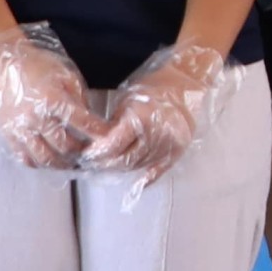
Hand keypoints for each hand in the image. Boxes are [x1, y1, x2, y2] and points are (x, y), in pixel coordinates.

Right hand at [0, 27, 98, 171]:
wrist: (3, 62)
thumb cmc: (37, 65)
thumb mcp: (65, 74)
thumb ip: (79, 97)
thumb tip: (89, 119)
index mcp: (53, 99)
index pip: (83, 123)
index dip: (98, 133)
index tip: (108, 139)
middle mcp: (37, 117)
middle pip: (65, 145)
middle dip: (80, 151)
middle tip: (88, 152)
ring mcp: (20, 128)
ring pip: (45, 157)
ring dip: (61, 163)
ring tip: (70, 161)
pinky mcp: (7, 133)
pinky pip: (24, 157)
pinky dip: (38, 163)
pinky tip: (47, 160)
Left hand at [79, 43, 230, 184]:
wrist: (185, 87)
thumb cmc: (152, 89)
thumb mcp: (127, 101)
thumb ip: (114, 125)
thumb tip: (98, 145)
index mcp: (141, 118)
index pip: (112, 145)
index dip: (97, 153)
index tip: (86, 154)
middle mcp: (155, 135)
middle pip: (124, 161)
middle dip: (105, 164)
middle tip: (92, 164)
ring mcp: (168, 146)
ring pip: (138, 167)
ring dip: (121, 169)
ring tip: (108, 166)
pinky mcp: (176, 152)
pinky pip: (158, 171)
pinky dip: (146, 179)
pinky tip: (136, 183)